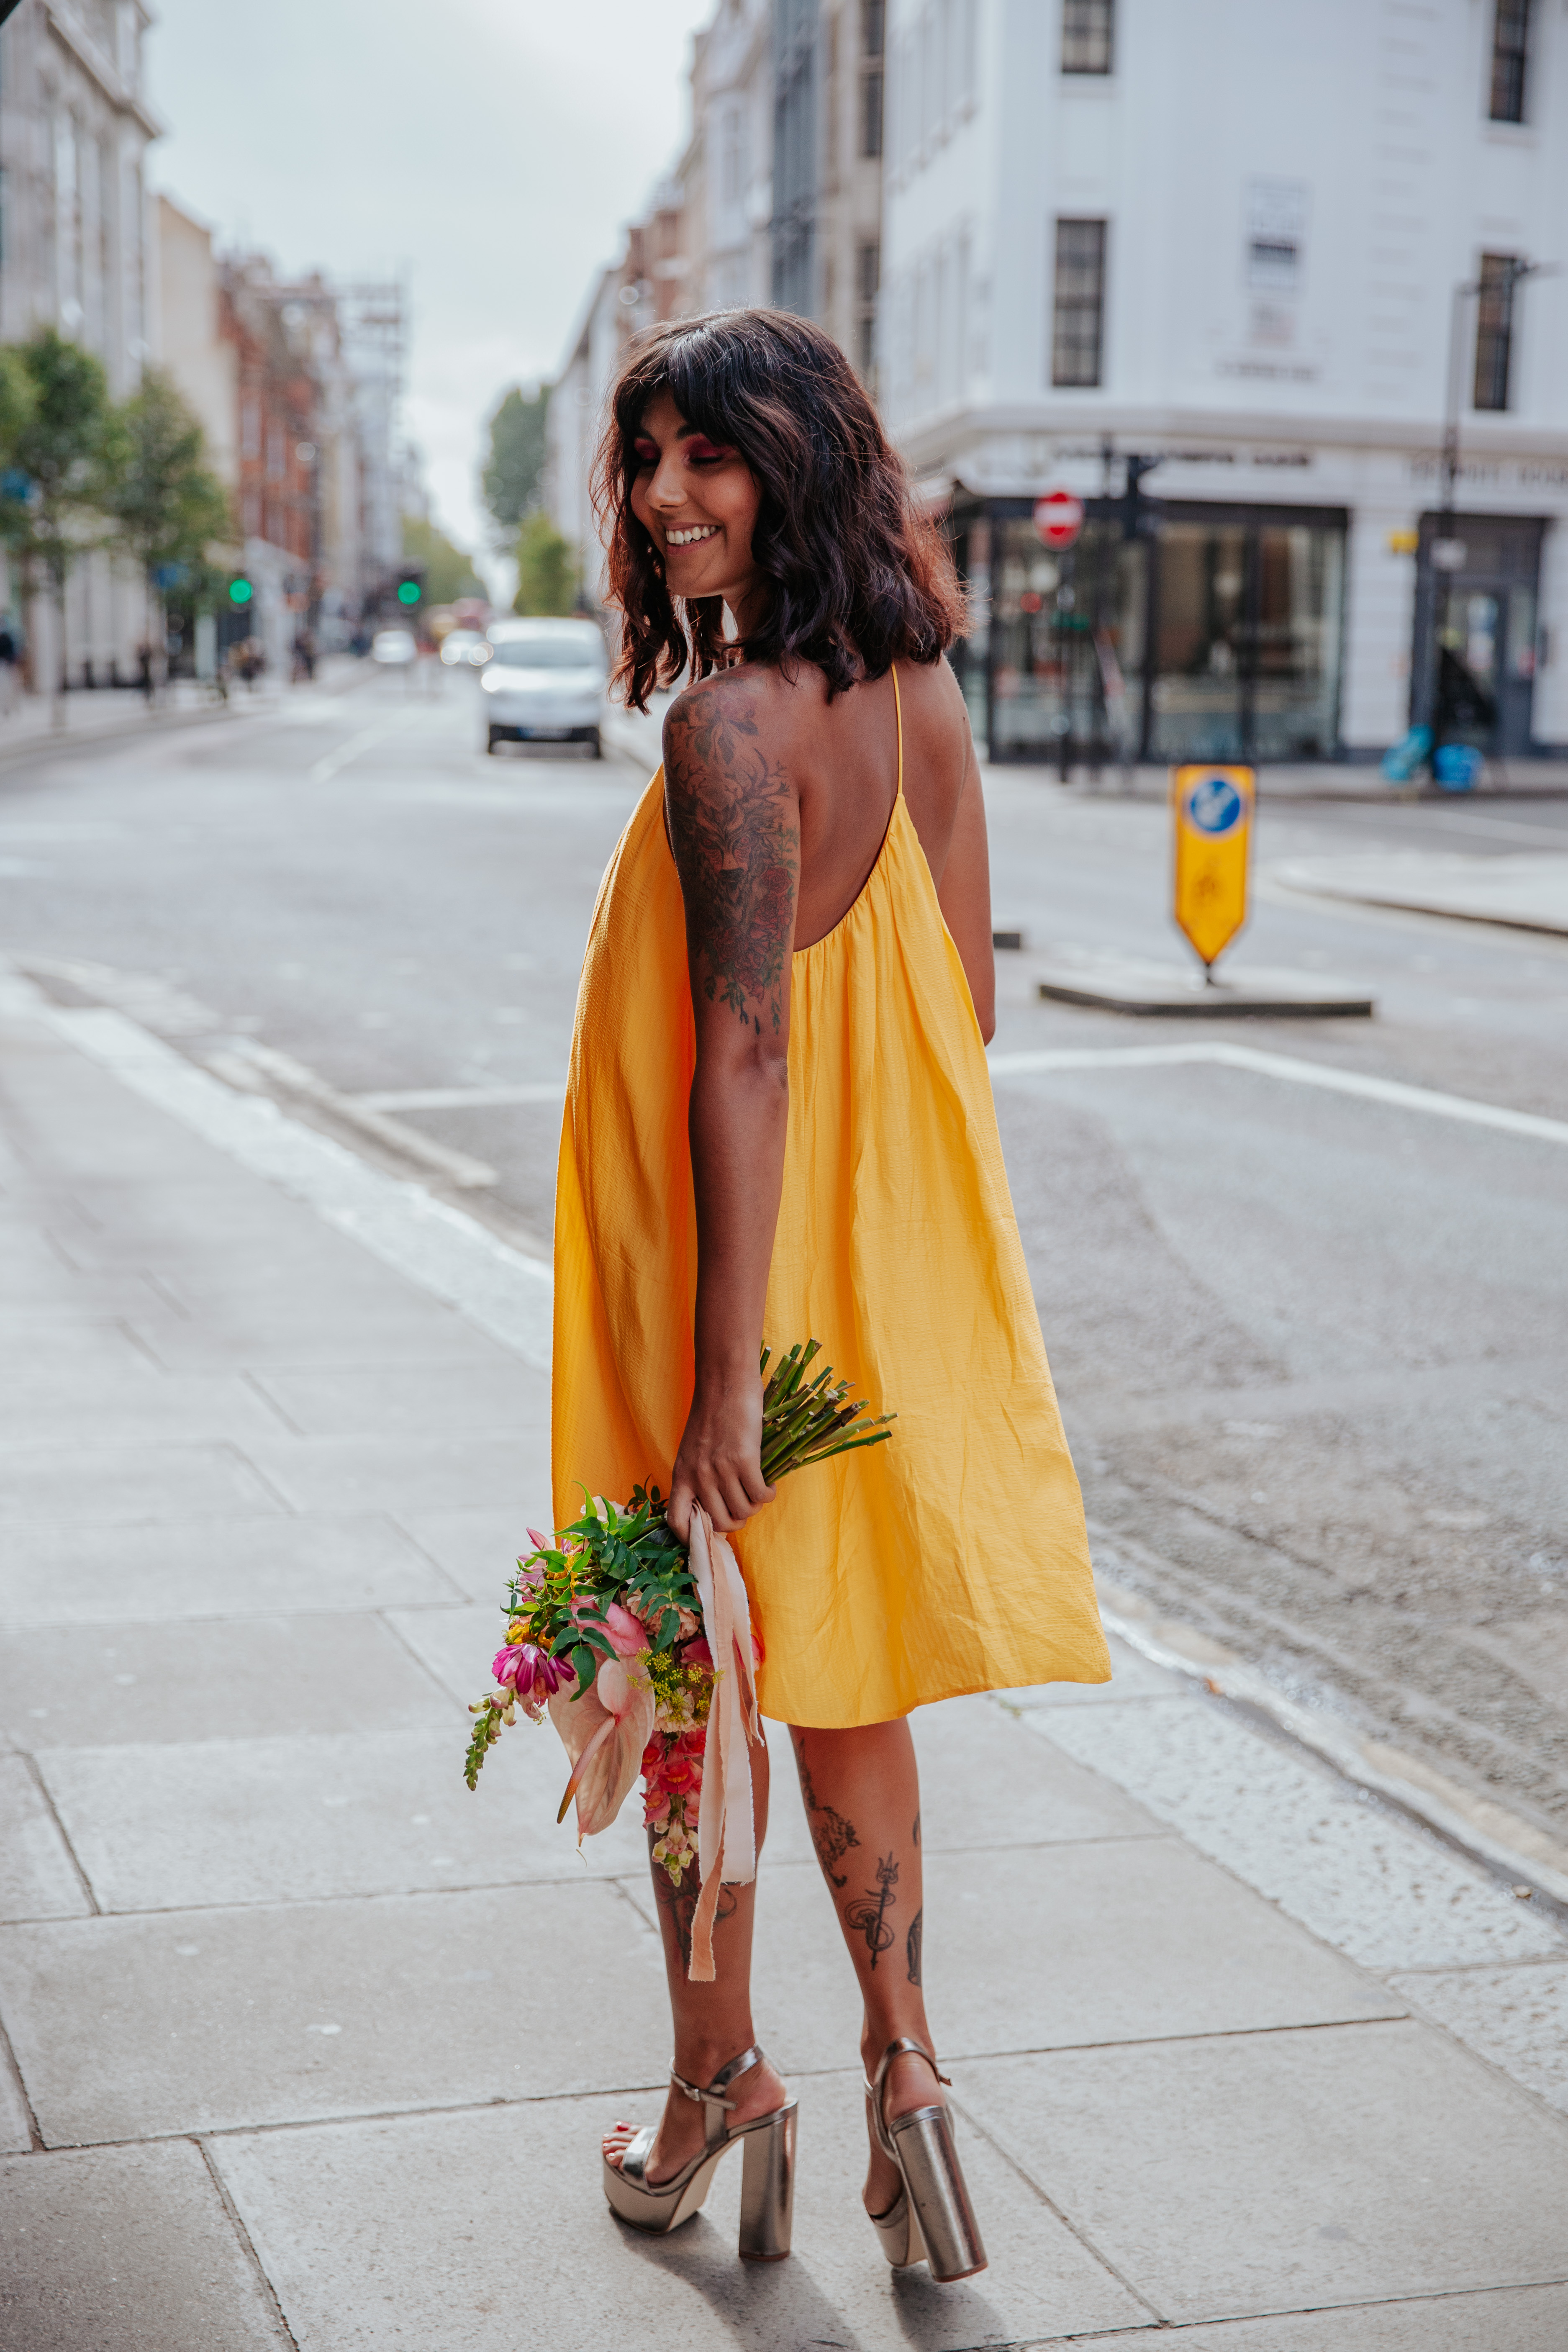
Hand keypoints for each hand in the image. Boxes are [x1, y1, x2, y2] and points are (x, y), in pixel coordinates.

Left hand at [667, 1372, 774, 1540]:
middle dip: (737, 1521)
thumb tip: (715, 1507)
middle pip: (719, 1524)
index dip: (692, 1538)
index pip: (676, 1522)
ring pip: (743, 1511)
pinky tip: (768, 1484)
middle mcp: (698, 1476)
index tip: (709, 1535)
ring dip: (755, 1506)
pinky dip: (768, 1494)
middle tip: (744, 1507)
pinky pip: (760, 1496)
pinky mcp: (744, 1461)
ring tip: (758, 1490)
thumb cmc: (712, 1412)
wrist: (725, 1382)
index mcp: (681, 1474)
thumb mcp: (693, 1449)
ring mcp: (720, 1470)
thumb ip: (698, 1476)